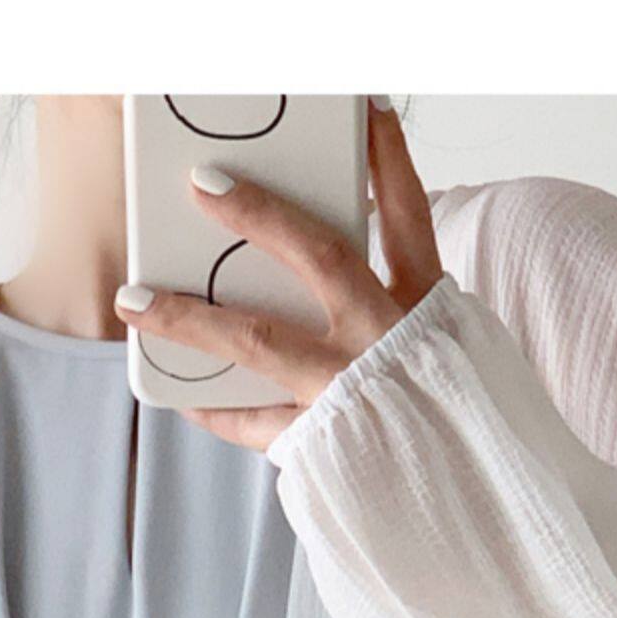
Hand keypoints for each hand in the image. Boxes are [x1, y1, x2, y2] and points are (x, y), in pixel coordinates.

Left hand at [112, 96, 443, 450]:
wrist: (482, 506)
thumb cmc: (460, 428)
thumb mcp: (453, 355)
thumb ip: (404, 314)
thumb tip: (338, 284)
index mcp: (427, 310)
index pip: (408, 215)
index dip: (385, 161)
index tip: (363, 111)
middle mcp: (388, 338)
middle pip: (319, 256)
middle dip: (259, 214)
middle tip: (203, 185)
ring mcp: (351, 388)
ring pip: (258, 339)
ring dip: (189, 316)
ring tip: (135, 300)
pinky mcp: (323, 443)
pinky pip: (254, 424)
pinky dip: (215, 411)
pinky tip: (181, 400)